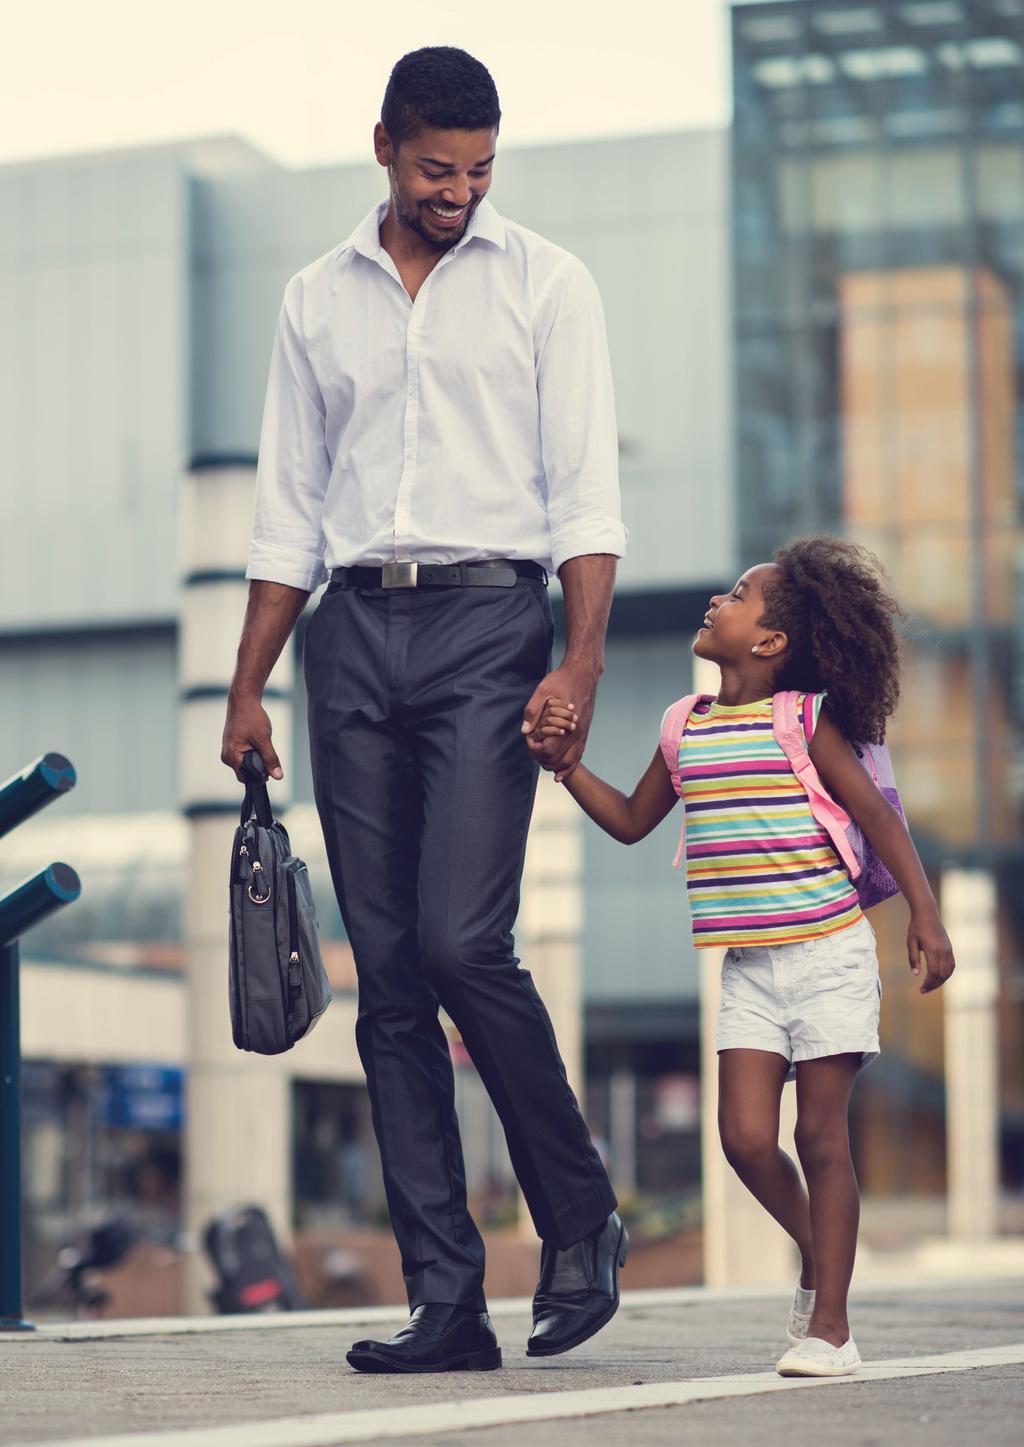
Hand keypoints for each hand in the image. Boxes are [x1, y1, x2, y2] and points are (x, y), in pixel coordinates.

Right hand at [221, 694, 283, 782]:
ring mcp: (229, 750)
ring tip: (260, 742)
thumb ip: (270, 759)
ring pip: (247, 762)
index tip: (270, 767)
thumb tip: (278, 776)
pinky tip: (257, 740)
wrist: (244, 700)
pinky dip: (254, 750)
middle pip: (247, 771)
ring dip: (257, 756)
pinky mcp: (233, 744)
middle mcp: (227, 756)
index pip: (246, 778)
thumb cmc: (250, 717)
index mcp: (231, 757)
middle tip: (266, 749)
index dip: (260, 775)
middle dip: (259, 765)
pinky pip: (245, 754)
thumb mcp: (264, 740)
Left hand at [521, 665, 597, 781]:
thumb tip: (525, 730)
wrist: (583, 674)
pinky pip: (579, 754)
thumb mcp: (543, 691)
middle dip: (543, 760)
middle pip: (559, 760)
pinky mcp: (585, 731)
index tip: (529, 741)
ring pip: (572, 761)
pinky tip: (562, 771)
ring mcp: (583, 733)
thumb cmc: (562, 680)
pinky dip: (570, 765)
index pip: (548, 750)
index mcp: (565, 723)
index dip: (536, 749)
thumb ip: (533, 711)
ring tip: (547, 769)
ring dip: (558, 767)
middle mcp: (576, 732)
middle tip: (533, 752)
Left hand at [908, 911, 955, 993]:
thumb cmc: (916, 927)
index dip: (928, 983)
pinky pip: (951, 965)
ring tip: (930, 986)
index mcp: (933, 950)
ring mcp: (949, 950)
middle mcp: (944, 951)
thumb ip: (913, 958)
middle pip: (942, 974)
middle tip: (923, 991)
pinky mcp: (950, 948)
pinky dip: (946, 974)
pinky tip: (938, 978)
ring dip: (940, 981)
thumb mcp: (911, 942)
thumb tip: (915, 975)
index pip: (934, 972)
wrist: (927, 914)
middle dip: (933, 985)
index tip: (921, 990)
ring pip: (948, 971)